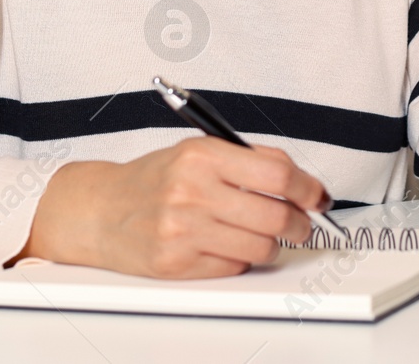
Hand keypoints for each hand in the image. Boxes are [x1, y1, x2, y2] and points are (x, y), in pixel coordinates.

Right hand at [12, 138, 328, 278]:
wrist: (100, 210)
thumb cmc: (154, 179)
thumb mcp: (197, 151)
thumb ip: (248, 160)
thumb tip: (301, 181)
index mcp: (202, 155)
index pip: (277, 174)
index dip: (308, 188)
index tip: (318, 196)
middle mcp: (191, 191)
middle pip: (275, 216)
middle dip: (300, 223)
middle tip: (302, 223)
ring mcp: (183, 230)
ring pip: (260, 247)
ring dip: (272, 245)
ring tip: (262, 235)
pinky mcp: (176, 263)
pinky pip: (234, 267)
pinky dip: (240, 258)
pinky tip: (225, 245)